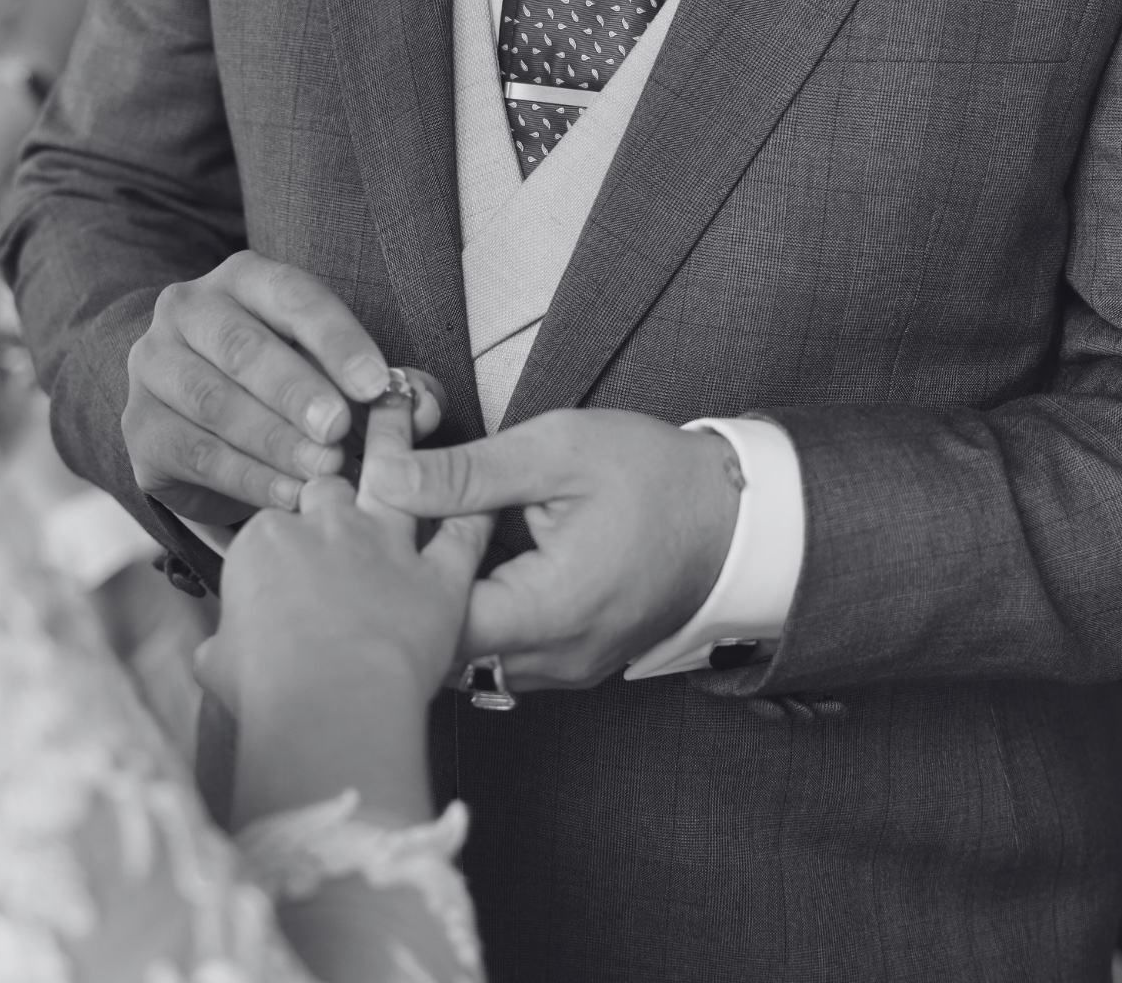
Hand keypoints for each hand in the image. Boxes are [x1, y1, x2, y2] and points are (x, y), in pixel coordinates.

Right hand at [122, 251, 442, 523]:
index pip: (293, 298)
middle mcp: (189, 310)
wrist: (201, 417)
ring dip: (275, 441)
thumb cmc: (290, 386)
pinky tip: (289, 495)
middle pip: (243, 348)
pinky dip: (247, 478)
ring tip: (324, 471)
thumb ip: (384, 386)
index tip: (375, 385)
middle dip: (297, 392)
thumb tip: (424, 408)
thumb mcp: (337, 373)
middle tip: (340, 431)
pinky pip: (195, 453)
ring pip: (213, 402)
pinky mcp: (141, 427)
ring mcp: (155, 368)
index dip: (337, 341)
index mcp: (246, 280)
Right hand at [198, 385, 493, 709]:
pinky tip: (488, 498)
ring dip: (401, 441)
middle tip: (339, 456)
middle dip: (333, 477)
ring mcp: (387, 546)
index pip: (277, 521)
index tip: (288, 546)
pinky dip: (478, 516)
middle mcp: (328, 528)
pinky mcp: (439, 578)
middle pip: (329, 487)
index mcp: (268, 542)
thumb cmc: (269, 689)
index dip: (285, 532)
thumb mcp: (221, 663)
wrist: (328, 705)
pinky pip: (466, 536)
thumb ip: (226, 645)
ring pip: (398, 476)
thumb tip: (217, 656)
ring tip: (407, 406)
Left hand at [365, 409, 742, 691]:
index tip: (389, 529)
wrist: (735, 516)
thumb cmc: (655, 477)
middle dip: (419, 592)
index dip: (400, 575)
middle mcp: (557, 659)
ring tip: (444, 545)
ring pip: (474, 655)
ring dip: (451, 605)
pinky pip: (507, 653)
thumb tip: (386, 478)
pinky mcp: (574, 664)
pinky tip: (482, 565)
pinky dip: (485, 613)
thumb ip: (467, 472)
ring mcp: (568, 670)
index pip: (434, 622)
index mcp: (551, 610)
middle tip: (410, 533)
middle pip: (447, 646)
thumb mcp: (557, 452)